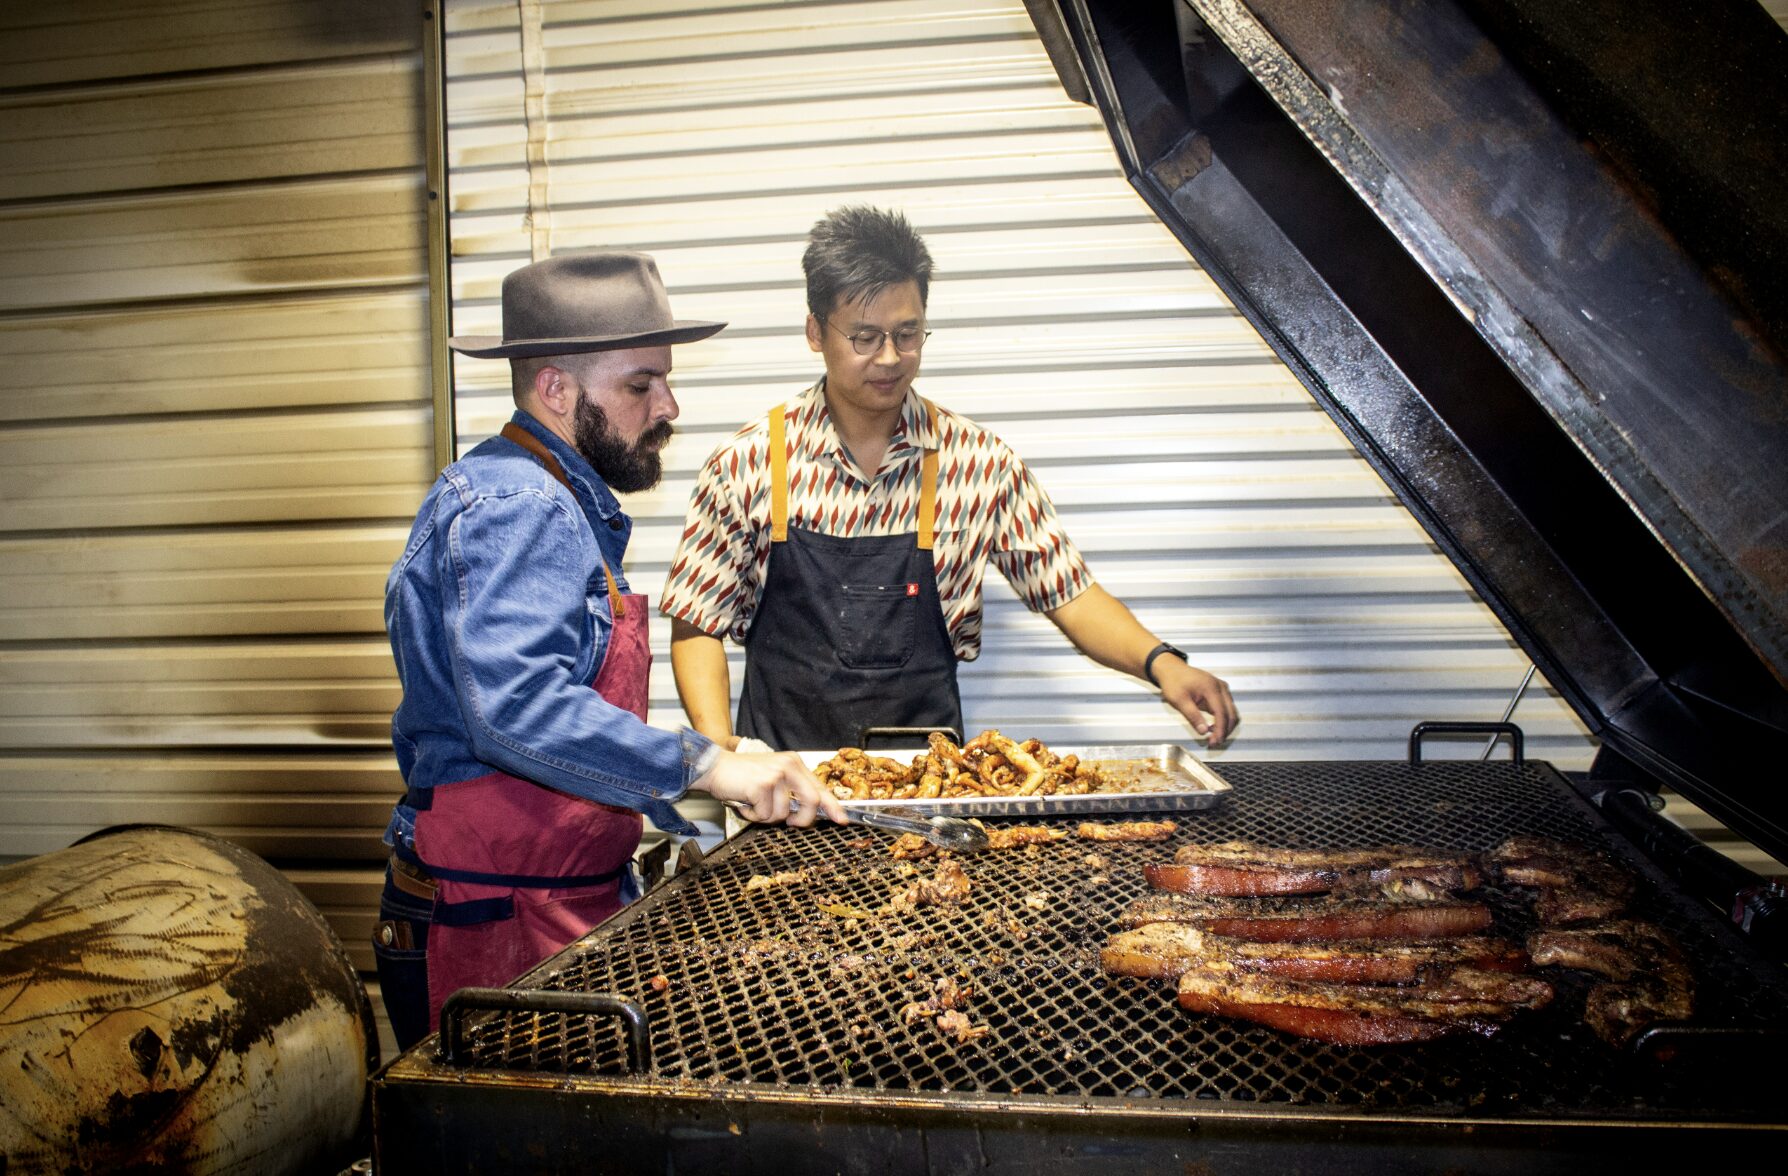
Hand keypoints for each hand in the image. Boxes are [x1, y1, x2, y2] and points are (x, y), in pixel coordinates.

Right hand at [690, 749, 847, 826]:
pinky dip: (752, 816)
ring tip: (753, 804)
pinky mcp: (761, 786)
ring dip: (766, 817)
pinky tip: (744, 803)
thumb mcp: (772, 777)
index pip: (820, 787)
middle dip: (802, 819)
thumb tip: (806, 814)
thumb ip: (791, 791)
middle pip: (812, 801)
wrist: (714, 767)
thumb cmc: (741, 777)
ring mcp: (775, 775)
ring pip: (783, 813)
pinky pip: (764, 815)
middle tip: (791, 824)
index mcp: (793, 763)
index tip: (842, 819)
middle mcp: (788, 766)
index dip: (833, 806)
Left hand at [1155, 658, 1238, 746]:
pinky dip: (1223, 719)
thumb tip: (1203, 731)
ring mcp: (1222, 688)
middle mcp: (1220, 687)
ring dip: (1225, 726)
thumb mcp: (1179, 700)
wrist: (1171, 669)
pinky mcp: (1220, 691)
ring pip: (1231, 712)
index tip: (1215, 742)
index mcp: (1211, 688)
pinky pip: (1227, 708)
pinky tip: (1213, 727)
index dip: (1220, 730)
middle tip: (1214, 743)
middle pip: (1231, 714)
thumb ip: (1192, 716)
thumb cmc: (1173, 681)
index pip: (1222, 713)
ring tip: (1213, 737)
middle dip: (1225, 731)